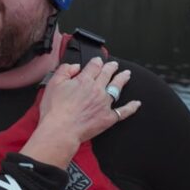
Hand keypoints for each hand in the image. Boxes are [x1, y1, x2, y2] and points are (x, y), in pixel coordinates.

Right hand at [21, 57, 140, 167]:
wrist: (61, 129)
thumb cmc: (55, 109)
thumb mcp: (53, 83)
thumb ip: (65, 71)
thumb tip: (75, 66)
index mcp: (84, 80)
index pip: (94, 66)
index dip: (97, 62)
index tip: (98, 60)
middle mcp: (97, 90)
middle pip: (107, 75)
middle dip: (111, 68)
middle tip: (114, 65)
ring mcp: (105, 103)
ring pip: (116, 88)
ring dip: (122, 79)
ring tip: (126, 75)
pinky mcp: (108, 117)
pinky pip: (123, 111)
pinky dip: (131, 107)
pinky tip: (136, 103)